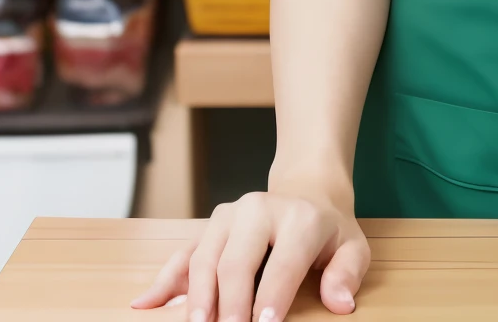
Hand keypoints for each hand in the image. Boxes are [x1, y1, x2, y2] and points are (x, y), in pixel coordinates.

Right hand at [130, 187, 369, 320]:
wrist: (306, 192)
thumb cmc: (327, 231)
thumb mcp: (351, 247)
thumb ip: (347, 274)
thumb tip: (340, 304)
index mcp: (300, 218)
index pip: (284, 263)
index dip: (272, 299)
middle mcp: (260, 211)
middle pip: (236, 262)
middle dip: (228, 306)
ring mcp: (228, 217)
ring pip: (204, 259)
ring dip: (196, 300)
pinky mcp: (207, 228)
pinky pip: (182, 254)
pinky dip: (164, 281)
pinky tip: (146, 305)